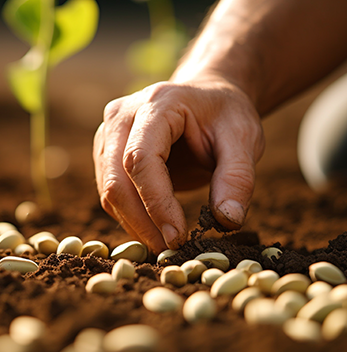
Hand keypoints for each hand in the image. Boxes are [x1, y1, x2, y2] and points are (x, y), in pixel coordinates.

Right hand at [93, 78, 264, 252]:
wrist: (205, 99)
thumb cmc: (224, 116)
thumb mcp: (245, 138)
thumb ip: (238, 178)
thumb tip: (227, 221)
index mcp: (157, 104)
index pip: (141, 159)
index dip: (156, 202)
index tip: (178, 237)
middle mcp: (121, 115)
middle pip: (115, 179)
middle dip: (141, 221)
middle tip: (170, 251)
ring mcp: (108, 134)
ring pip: (108, 191)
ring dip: (134, 224)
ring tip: (166, 244)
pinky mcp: (105, 154)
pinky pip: (110, 193)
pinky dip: (130, 217)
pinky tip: (154, 229)